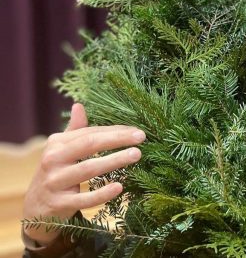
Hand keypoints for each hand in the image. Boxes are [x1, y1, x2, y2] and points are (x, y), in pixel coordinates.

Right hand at [22, 103, 144, 245]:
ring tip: (136, 155)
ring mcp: (55, 182)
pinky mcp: (60, 204)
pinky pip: (84, 199)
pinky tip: (119, 187)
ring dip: (114, 161)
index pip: (89, 133)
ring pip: (88, 169)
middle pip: (89, 145)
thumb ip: (74, 130)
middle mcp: (53, 160)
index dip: (114, 131)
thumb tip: (79, 105)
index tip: (137, 131)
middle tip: (141, 137)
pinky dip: (102, 193)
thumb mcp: (61, 150)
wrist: (36, 207)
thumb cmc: (57, 173)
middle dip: (116, 139)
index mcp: (56, 144)